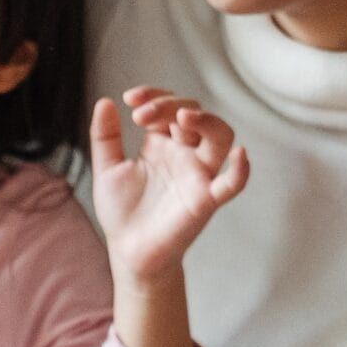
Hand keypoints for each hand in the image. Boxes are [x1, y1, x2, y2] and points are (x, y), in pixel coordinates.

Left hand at [89, 88, 248, 282]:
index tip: (130, 99)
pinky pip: (232, 184)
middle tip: (142, 116)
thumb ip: (105, 136)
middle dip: (169, 105)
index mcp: (162, 144)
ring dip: (207, 121)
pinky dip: (241, 170)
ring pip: (221, 136)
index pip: (169, 105)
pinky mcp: (205, 200)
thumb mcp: (107, 168)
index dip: (154, 95)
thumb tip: (105, 102)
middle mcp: (185, 154)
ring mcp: (198, 175)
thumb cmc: (123, 211)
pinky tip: (240, 155)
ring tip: (182, 118)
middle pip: (194, 113)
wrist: (128, 252)